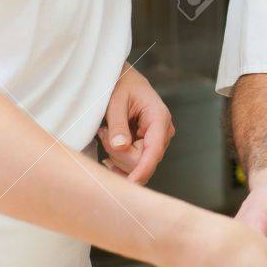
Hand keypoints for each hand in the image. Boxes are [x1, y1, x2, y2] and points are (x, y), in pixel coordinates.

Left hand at [98, 65, 174, 184]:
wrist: (125, 82)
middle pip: (143, 160)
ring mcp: (157, 141)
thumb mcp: (115, 101)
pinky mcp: (149, 147)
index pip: (154, 150)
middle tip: (104, 132)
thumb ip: (118, 124)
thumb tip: (120, 147)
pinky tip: (110, 152)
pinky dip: (119, 162)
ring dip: (116, 155)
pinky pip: (136, 166)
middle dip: (118, 154)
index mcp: (159, 118)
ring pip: (136, 165)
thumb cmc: (121, 86)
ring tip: (107, 133)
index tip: (131, 184)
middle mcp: (163, 132)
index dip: (143, 168)